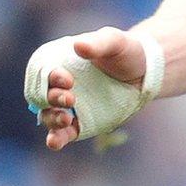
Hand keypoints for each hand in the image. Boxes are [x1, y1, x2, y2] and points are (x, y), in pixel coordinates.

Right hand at [33, 27, 148, 150]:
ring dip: (52, 119)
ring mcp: (66, 107)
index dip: (50, 77)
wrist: (143, 73)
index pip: (42, 72)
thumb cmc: (125, 52)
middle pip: (42, 96)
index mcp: (58, 63)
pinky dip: (55, 139)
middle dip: (51, 98)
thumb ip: (97, 43)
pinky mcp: (77, 124)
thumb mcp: (115, 42)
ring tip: (66, 119)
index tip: (67, 79)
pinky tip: (55, 142)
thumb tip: (78, 45)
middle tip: (69, 98)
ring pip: (48, 116)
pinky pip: (61, 134)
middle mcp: (57, 86)